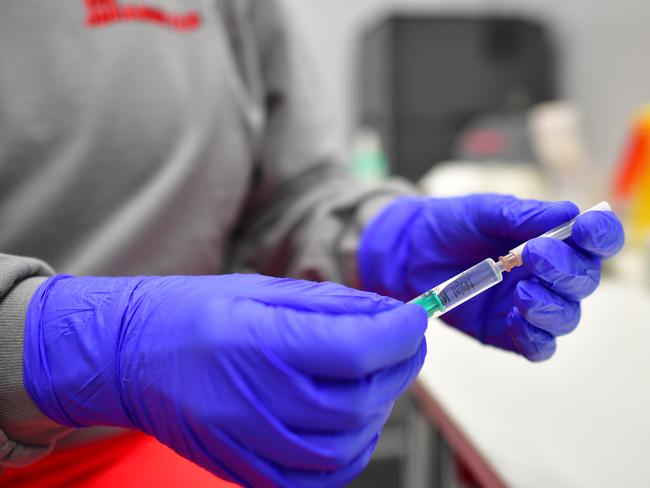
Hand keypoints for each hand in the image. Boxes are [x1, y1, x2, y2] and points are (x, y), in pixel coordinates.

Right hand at [23, 274, 426, 486]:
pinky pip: (318, 478)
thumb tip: (390, 313)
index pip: (355, 349)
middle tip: (403, 344)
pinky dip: (350, 452)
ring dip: (378, 409)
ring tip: (375, 378)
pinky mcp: (246, 470)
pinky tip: (351, 420)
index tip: (414, 319)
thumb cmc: (195, 314)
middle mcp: (257, 397)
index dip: (398, 334)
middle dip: (399, 367)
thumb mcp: (263, 289)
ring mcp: (250, 442)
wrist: (134, 357)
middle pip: (360, 398)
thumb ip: (332, 305)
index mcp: (259, 340)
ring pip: (347, 444)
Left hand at [359, 194, 623, 360]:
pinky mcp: (507, 333)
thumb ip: (521, 215)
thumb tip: (568, 213)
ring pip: (566, 318)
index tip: (587, 230)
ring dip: (552, 307)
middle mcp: (548, 274)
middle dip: (567, 271)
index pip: (594, 240)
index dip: (601, 235)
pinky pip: (537, 346)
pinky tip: (514, 318)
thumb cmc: (450, 225)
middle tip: (535, 256)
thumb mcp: (482, 212)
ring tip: (523, 293)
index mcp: (551, 238)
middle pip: (583, 281)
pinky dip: (533, 336)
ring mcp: (529, 305)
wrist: (407, 252)